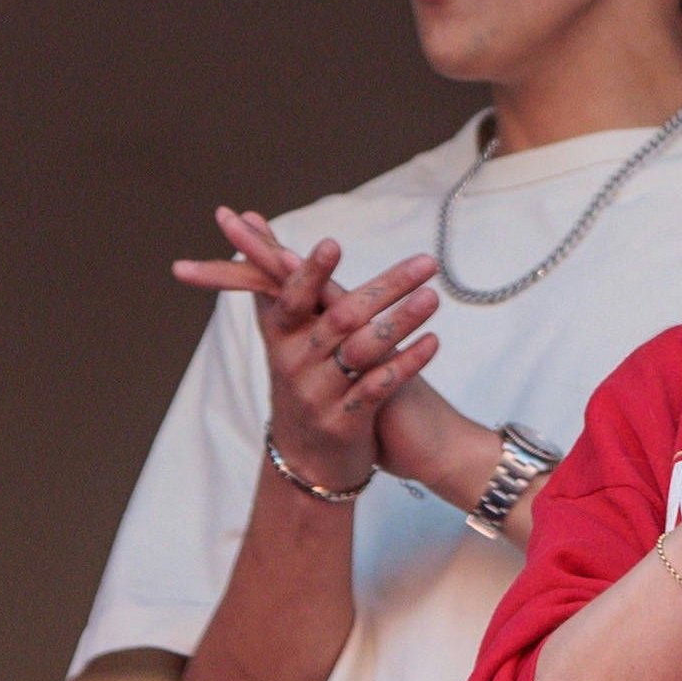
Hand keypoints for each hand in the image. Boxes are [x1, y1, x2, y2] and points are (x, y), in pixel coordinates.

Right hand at [178, 207, 440, 490]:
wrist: (304, 460)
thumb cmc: (301, 382)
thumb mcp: (282, 334)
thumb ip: (275, 279)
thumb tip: (248, 220)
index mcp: (280, 336)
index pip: (293, 298)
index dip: (311, 273)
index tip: (332, 244)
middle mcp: (295, 363)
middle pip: (341, 318)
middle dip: (386, 287)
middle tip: (427, 262)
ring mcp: (319, 393)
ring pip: (363, 350)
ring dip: (402, 321)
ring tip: (434, 297)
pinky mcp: (345, 422)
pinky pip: (379, 387)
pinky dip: (407, 363)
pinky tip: (433, 342)